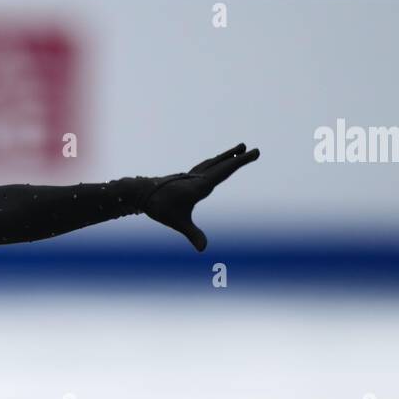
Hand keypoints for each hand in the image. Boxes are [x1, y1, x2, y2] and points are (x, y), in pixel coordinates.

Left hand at [144, 143, 258, 251]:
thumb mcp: (178, 222)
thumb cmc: (160, 208)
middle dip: (239, 158)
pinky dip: (217, 161)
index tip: (252, 153)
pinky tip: (218, 161)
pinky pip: (207, 165)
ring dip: (228, 156)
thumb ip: (193, 234)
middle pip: (222, 164)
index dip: (239, 162)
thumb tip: (203, 249)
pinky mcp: (188, 177)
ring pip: (214, 162)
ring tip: (240, 149)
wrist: (142, 193)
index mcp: (200, 185)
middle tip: (256, 150)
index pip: (224, 171)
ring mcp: (193, 175)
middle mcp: (198, 177)